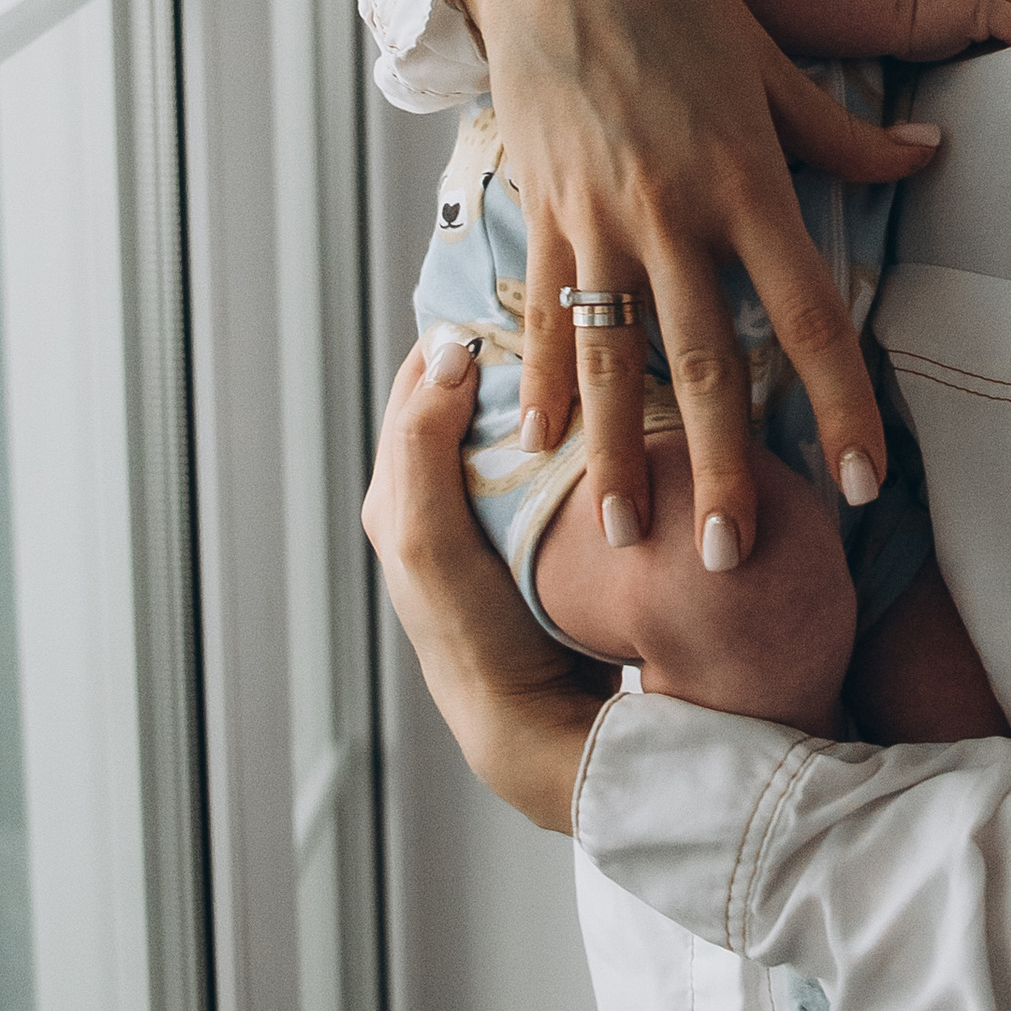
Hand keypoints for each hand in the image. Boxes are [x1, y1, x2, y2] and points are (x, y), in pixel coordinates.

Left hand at [362, 336, 610, 830]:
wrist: (534, 723)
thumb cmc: (472, 634)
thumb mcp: (425, 537)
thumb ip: (422, 448)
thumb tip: (445, 356)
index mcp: (398, 494)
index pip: (423, 382)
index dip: (460, 332)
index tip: (511, 286)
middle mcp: (440, 500)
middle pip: (472, 397)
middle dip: (509, 348)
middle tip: (562, 302)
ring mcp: (496, 518)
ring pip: (517, 425)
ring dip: (547, 386)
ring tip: (592, 343)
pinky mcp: (545, 536)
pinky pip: (553, 460)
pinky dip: (572, 428)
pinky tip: (612, 409)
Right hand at [452, 0, 941, 577]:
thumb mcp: (774, 60)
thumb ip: (846, 133)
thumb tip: (933, 158)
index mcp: (747, 179)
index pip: (808, 314)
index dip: (838, 405)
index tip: (859, 484)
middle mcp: (673, 210)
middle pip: (707, 361)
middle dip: (720, 469)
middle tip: (731, 561)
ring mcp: (598, 216)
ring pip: (614, 356)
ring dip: (620, 453)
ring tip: (626, 535)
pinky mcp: (542, 209)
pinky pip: (542, 310)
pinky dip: (541, 381)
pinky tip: (542, 444)